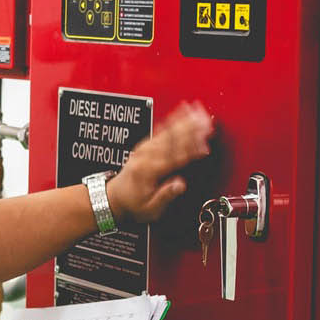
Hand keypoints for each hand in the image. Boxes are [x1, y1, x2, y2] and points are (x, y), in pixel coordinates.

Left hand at [107, 102, 214, 223]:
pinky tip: (181, 110)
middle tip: (206, 121)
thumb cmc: (133, 204)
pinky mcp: (144, 146)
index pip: (174, 158)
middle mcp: (145, 157)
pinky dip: (172, 119)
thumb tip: (179, 184)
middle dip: (190, 129)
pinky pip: (160, 129)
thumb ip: (165, 196)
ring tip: (198, 110)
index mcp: (148, 172)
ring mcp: (144, 149)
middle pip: (172, 140)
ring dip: (183, 120)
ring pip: (167, 131)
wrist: (113, 199)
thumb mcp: (150, 209)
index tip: (205, 146)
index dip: (190, 152)